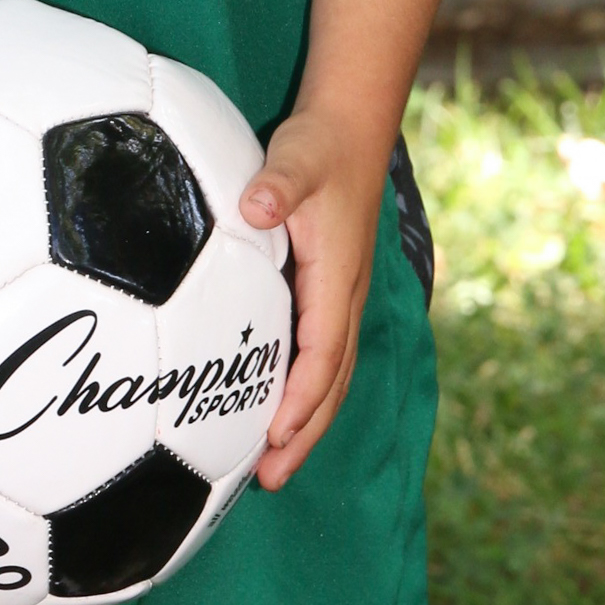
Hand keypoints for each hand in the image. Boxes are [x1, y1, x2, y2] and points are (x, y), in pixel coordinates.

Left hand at [240, 106, 385, 491]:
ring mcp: (339, 295)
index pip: (322, 352)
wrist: (350, 124)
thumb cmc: (321, 144)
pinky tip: (274, 408)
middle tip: (269, 480)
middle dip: (304, 433)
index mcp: (336, 276)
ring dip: (305, 421)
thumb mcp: (298, 156)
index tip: (274, 434)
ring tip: (272, 467)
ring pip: (330, 374)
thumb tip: (254, 205)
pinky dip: (303, 390)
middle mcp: (342, 295)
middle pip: (330, 381)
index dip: (300, 397)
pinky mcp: (328, 289)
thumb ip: (277, 182)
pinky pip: (321, 353)